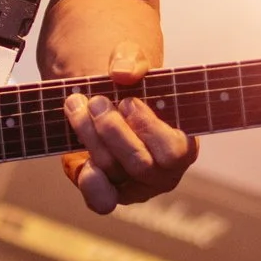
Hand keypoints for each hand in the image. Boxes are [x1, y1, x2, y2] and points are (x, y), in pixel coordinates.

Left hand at [60, 42, 197, 214]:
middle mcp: (163, 173)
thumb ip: (131, 59)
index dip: (149, 129)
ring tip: (76, 106)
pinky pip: (102, 201)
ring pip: (113, 171)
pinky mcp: (110, 192)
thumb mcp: (132, 62)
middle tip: (96, 101)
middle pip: (140, 164)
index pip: (174, 152)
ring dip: (90, 137)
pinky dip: (91, 185)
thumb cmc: (130, 86)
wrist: (105, 101)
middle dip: (112, 130)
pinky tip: (82, 163)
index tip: (128, 102)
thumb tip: (122, 72)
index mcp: (183, 145)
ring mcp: (136, 187)